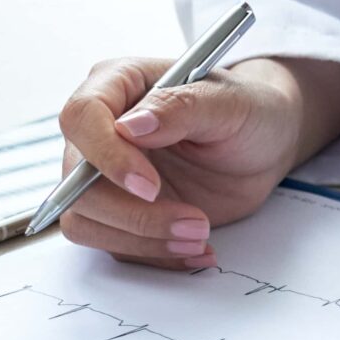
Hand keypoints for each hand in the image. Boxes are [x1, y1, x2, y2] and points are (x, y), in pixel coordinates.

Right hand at [53, 55, 339, 268]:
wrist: (262, 148)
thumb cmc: (248, 112)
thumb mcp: (230, 103)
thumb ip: (180, 107)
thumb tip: (130, 126)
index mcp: (116, 85)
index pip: (81, 118)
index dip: (106, 156)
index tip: (149, 186)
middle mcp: (98, 132)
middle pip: (76, 182)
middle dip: (133, 213)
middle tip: (194, 222)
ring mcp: (101, 176)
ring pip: (83, 220)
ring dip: (140, 239)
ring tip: (199, 235)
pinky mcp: (116, 212)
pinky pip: (111, 244)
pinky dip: (154, 254)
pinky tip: (194, 246)